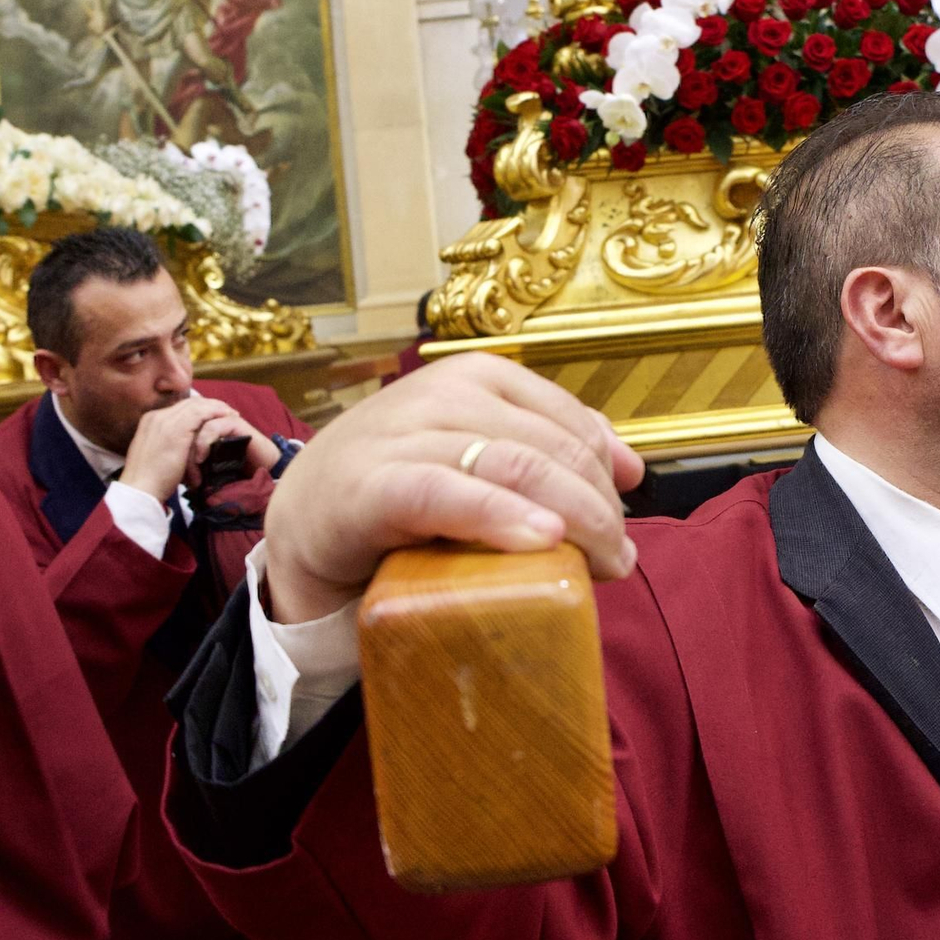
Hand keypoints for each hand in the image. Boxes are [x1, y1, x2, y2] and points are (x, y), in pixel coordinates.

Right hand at [119, 396, 271, 503]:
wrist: (140, 492)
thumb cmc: (151, 482)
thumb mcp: (160, 456)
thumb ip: (172, 444)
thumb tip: (190, 445)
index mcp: (150, 422)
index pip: (180, 408)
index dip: (200, 409)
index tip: (215, 415)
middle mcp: (156, 417)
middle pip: (189, 402)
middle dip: (211, 405)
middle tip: (229, 412)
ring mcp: (165, 421)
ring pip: (197, 404)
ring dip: (217, 408)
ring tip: (233, 414)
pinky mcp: (176, 430)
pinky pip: (201, 413)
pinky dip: (216, 413)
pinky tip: (228, 418)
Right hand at [263, 353, 644, 625]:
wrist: (306, 523)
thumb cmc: (403, 492)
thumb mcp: (480, 459)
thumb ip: (549, 451)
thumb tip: (632, 468)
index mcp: (476, 377)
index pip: (569, 420)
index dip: (608, 474)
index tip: (624, 525)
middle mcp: (442, 392)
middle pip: (550, 446)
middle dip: (600, 507)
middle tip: (617, 560)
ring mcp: (404, 434)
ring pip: (514, 465)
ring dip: (574, 518)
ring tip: (601, 563)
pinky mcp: (371, 486)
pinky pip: (446, 495)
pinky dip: (499, 517)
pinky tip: (541, 540)